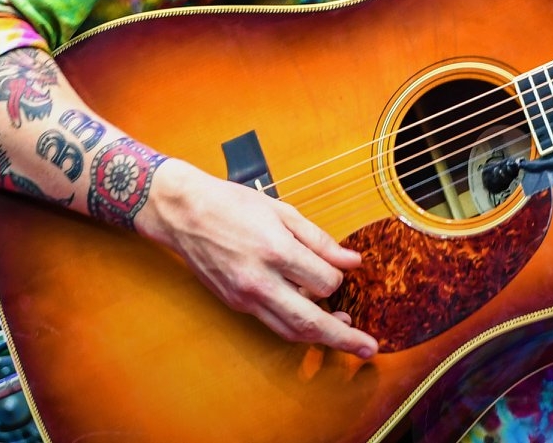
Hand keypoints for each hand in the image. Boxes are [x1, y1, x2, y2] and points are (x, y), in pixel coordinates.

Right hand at [136, 158, 377, 357]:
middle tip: (369, 348)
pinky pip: (273, 323)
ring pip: (290, 331)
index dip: (339, 278)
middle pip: (309, 322)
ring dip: (321, 338)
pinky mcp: (235, 304)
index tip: (344, 269)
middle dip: (343, 339)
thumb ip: (318, 240)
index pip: (324, 282)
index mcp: (275, 251)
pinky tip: (311, 317)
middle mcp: (259, 281)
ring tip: (346, 336)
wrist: (183, 213)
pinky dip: (295, 326)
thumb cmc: (232, 204)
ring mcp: (245, 297)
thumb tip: (351, 261)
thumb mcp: (281, 211)